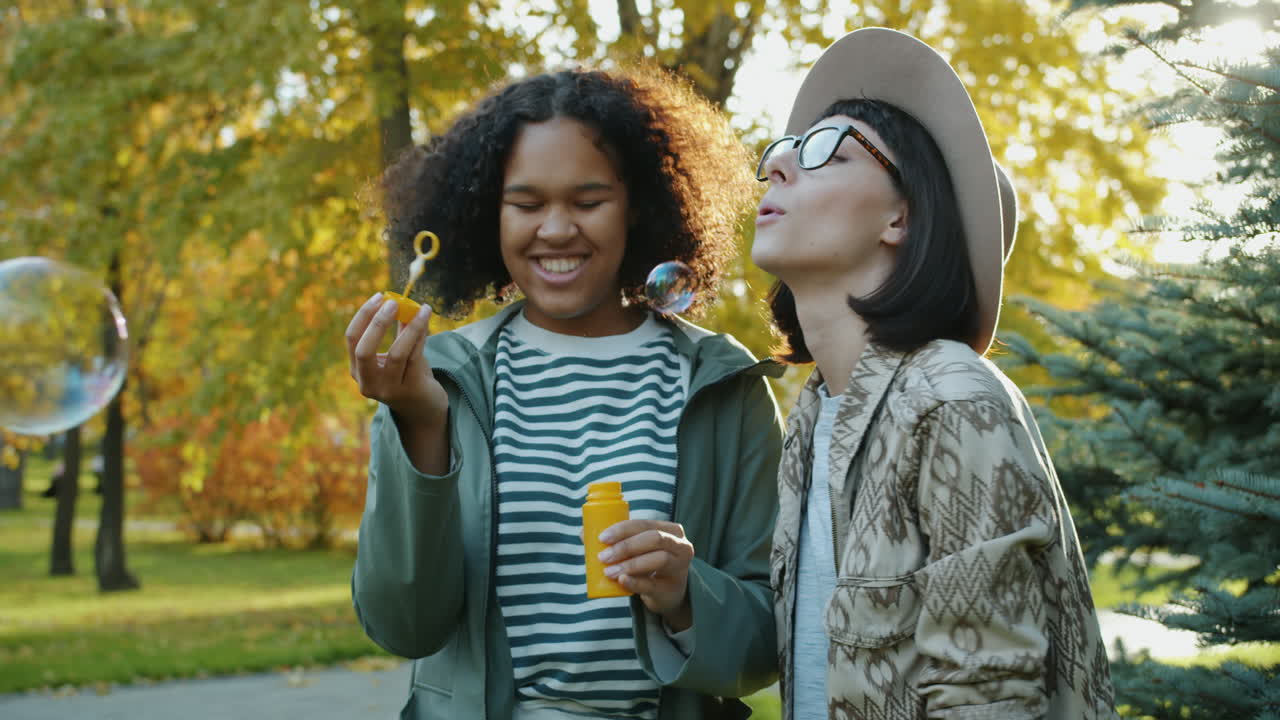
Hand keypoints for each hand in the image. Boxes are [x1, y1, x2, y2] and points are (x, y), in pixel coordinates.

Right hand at [345, 293, 447, 428]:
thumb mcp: (397, 353)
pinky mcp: (409, 391)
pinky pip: (415, 358)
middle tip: (393, 302)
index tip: (379, 296)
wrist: (423, 407)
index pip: (352, 339)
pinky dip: (421, 336)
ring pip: (396, 354)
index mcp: (357, 371)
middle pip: (364, 350)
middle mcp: (368, 383)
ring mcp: (388, 390)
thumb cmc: (407, 375)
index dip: (364, 315)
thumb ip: (398, 331)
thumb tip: (404, 301)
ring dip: (409, 327)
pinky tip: (427, 321)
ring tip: (421, 309)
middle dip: (377, 323)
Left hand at [597, 519, 694, 630]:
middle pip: (654, 538)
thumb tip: (582, 533)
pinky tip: (622, 580)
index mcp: (670, 530)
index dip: (623, 529)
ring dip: (630, 564)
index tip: (602, 538)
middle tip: (603, 557)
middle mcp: (680, 545)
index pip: (645, 524)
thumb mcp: (639, 549)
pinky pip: (653, 584)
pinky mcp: (672, 589)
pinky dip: (636, 582)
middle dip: (626, 546)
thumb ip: (617, 540)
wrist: (668, 593)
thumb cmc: (650, 564)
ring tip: (608, 572)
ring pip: (658, 559)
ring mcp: (679, 567)